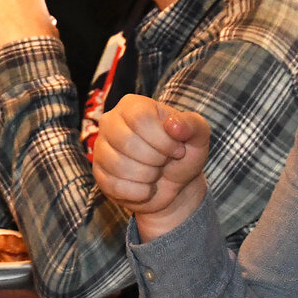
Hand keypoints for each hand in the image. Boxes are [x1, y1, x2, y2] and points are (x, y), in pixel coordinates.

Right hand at [91, 96, 209, 238]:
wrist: (174, 186)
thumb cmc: (183, 154)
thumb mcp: (198, 137)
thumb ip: (192, 126)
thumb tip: (173, 125)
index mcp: (133, 105)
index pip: (141, 119)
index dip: (163, 140)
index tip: (177, 149)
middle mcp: (110, 121)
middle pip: (128, 142)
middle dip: (156, 160)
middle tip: (164, 162)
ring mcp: (101, 148)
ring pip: (120, 166)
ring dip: (148, 177)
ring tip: (154, 173)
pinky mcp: (99, 174)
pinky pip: (115, 186)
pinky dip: (139, 192)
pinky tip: (146, 187)